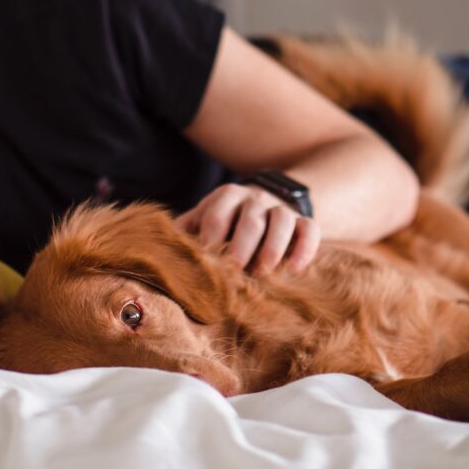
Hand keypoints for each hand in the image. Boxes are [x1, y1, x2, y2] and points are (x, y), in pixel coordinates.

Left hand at [175, 183, 319, 274]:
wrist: (266, 203)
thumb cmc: (226, 221)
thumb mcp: (203, 218)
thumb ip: (185, 232)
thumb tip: (158, 253)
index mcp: (226, 196)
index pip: (217, 213)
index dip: (212, 236)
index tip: (206, 260)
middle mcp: (255, 199)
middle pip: (251, 218)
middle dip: (242, 244)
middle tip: (234, 269)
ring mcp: (281, 209)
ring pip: (282, 220)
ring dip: (273, 246)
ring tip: (264, 271)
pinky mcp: (304, 221)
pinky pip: (309, 230)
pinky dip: (304, 249)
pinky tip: (294, 269)